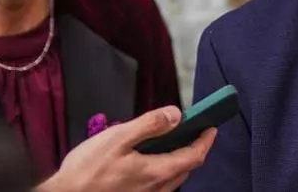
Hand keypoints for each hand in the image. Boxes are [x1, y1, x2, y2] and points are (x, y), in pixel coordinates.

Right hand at [37, 106, 215, 191]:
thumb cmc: (86, 173)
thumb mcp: (118, 138)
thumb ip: (149, 124)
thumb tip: (176, 114)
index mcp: (156, 172)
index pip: (194, 156)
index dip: (206, 141)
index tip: (211, 128)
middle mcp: (156, 189)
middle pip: (186, 169)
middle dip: (194, 150)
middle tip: (194, 133)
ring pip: (173, 180)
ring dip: (178, 162)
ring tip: (171, 144)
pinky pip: (158, 187)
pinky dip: (162, 172)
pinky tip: (148, 162)